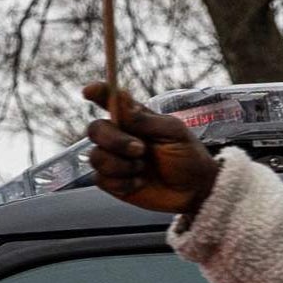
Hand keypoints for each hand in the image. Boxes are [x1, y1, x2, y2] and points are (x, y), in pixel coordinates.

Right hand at [81, 82, 219, 216]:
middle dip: (115, 141)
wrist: (194, 190)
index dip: (97, 93)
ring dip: (121, 165)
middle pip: (95, 130)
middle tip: (140, 150)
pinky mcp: (112, 181)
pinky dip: (122, 182)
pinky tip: (139, 182)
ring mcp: (114, 159)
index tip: (89, 92)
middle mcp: (119, 136)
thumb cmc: (187, 156)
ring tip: (142, 169)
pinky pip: (101, 179)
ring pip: (96, 157)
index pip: (109, 100)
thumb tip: (122, 102)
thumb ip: (145, 119)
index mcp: (133, 118)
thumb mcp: (174, 132)